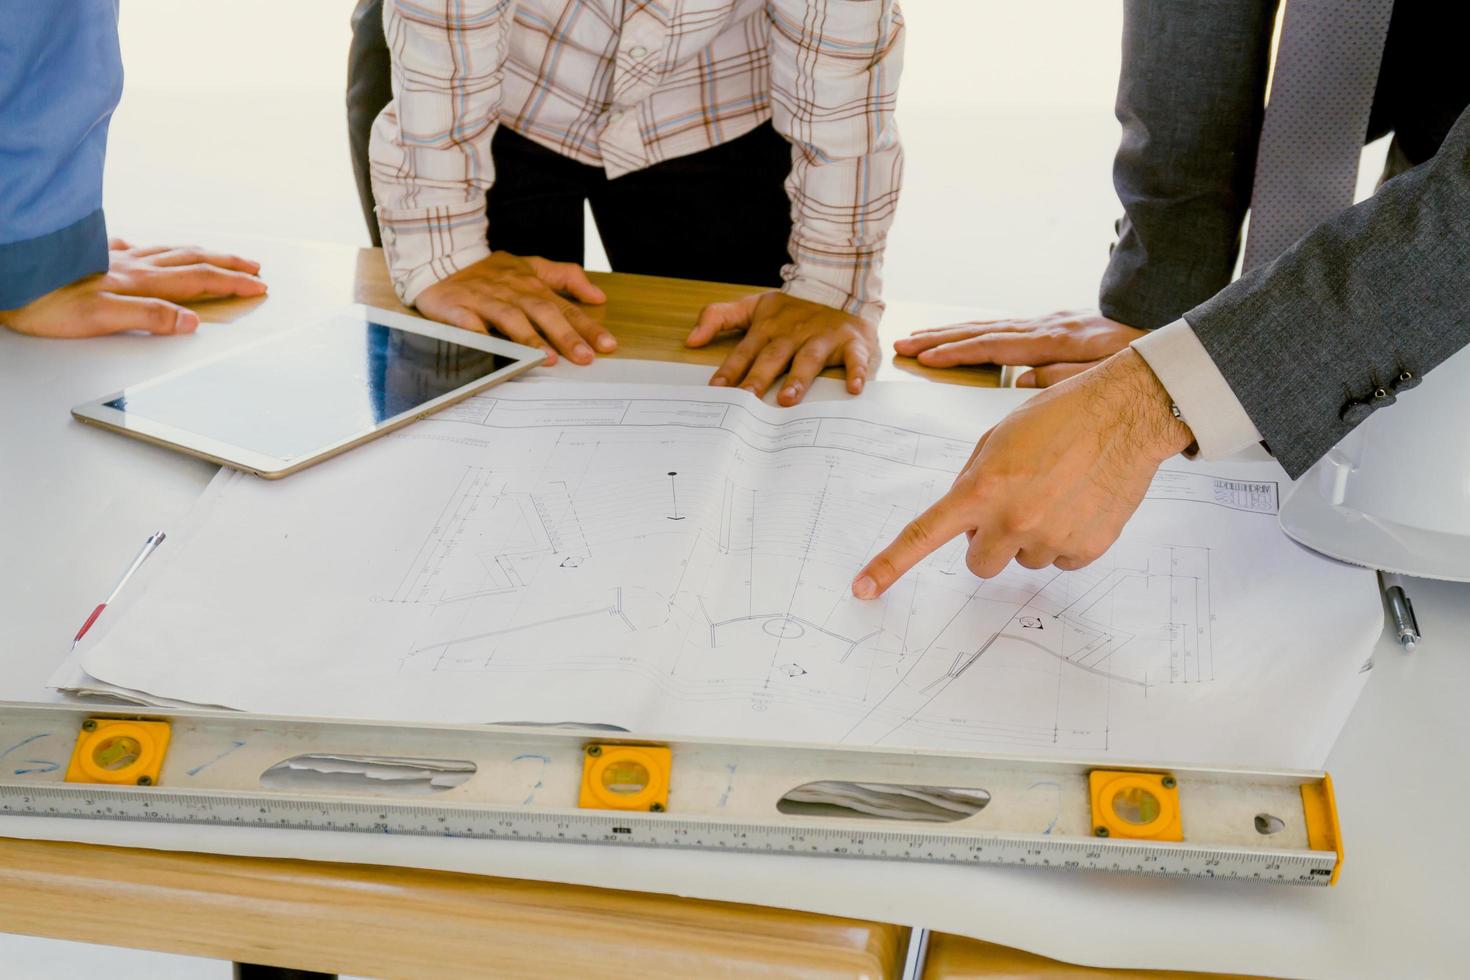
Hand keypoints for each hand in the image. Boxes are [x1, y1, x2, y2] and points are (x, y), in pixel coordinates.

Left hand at [0, 239, 265, 338]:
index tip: (258, 285)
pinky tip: (141, 248)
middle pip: (191, 259)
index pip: (198, 280)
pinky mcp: (91, 257)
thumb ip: (149, 318)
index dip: (232, 282)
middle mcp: (130, 265)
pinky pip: (130, 249)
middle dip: (227, 263)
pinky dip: (148, 250)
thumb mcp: (100, 319)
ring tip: (217, 254)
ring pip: (166, 251)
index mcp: (138, 282)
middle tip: (254, 266)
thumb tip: (190, 322)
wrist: (7, 277)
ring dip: (198, 253)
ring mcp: (111, 258)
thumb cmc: (42, 301)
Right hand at [414, 252, 611, 365]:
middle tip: (583, 356)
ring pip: (509, 317)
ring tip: (547, 358)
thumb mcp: (530, 266)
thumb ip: (566, 277)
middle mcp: (510, 290)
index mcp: (530, 283)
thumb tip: (598, 296)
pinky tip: (492, 350)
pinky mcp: (455, 307)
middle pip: (541, 311)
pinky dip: (479, 335)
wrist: (439, 258)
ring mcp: (483, 299)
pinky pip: (468, 323)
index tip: (606, 345)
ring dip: (528, 338)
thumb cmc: (489, 272)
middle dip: (564, 334)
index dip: (586, 326)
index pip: (564, 306)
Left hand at [686, 291, 874, 404]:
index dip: (730, 369)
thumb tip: (690, 340)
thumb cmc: (793, 310)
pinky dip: (856, 372)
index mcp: (769, 327)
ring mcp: (823, 337)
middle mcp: (794, 332)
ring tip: (787, 400)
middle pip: (774, 356)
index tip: (717, 390)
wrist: (840, 289)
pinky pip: (855, 358)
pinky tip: (852, 389)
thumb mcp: (754, 306)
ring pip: (808, 359)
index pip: (744, 350)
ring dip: (798, 378)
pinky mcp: (851, 342)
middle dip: (759, 378)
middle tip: (747, 400)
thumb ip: (718, 318)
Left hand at [851, 349, 1193, 596]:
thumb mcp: (998, 439)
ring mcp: (1051, 539)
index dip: (889, 566)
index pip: (922, 536)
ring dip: (1031, 537)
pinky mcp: (1087, 549)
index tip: (863, 589)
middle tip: (1013, 506)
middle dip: (988, 542)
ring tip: (1057, 493)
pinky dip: (1067, 539)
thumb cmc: (1059, 416)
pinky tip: (1081, 504)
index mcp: (980, 489)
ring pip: (1023, 561)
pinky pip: (1061, 560)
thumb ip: (973, 482)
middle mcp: (1012, 520)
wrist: (1125, 413)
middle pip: (978, 563)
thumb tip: (967, 522)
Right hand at [893, 310, 1144, 386]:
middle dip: (939, 338)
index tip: (926, 358)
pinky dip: (977, 331)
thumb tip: (1021, 381)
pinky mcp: (1054, 326)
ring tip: (918, 336)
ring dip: (951, 332)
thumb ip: (1065, 378)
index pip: (994, 347)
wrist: (1169, 337)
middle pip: (982, 330)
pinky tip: (961, 335)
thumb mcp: (1109, 377)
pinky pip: (1005, 328)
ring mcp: (1049, 323)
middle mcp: (1047, 326)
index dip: (957, 353)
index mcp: (1056, 341)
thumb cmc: (1143, 364)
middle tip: (903, 343)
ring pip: (990, 325)